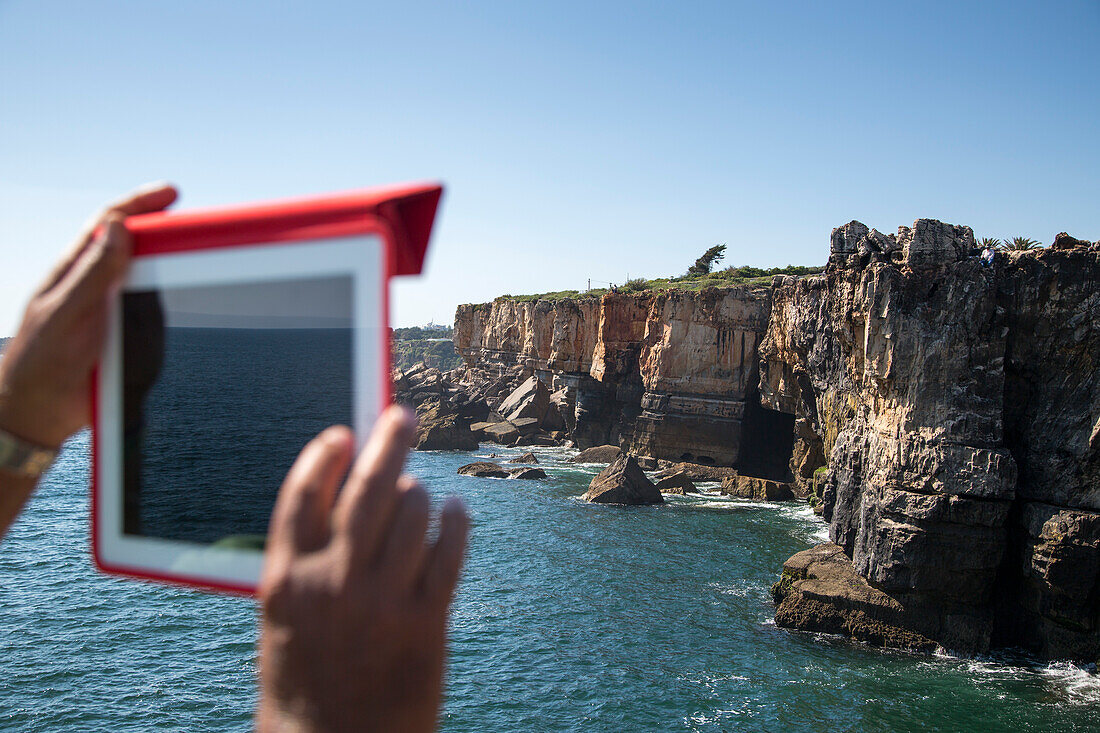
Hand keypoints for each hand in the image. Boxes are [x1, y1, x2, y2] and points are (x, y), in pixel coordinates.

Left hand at [0, 183, 177, 448]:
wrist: (39, 413)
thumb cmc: (39, 362)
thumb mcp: (63, 314)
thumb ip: (92, 273)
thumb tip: (118, 227)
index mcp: (74, 270)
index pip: (109, 223)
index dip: (140, 204)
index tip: (172, 194)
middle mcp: (96, 284)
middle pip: (136, 247)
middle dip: (165, 234)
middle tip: (196, 232)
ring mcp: (112, 310)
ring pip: (150, 282)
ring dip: (169, 276)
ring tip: (187, 274)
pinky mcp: (125, 336)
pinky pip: (155, 318)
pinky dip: (165, 313)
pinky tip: (170, 317)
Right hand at [257, 406, 469, 732]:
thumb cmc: (307, 682)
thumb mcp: (287, 620)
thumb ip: (309, 562)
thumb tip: (351, 494)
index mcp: (285, 581)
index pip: (302, 496)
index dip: (322, 456)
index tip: (342, 432)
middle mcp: (332, 583)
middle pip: (367, 488)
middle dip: (388, 440)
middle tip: (403, 416)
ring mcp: (381, 601)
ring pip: (414, 511)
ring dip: (421, 493)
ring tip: (422, 494)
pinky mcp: (426, 621)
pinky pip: (449, 550)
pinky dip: (455, 521)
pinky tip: (455, 510)